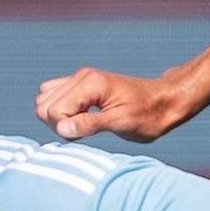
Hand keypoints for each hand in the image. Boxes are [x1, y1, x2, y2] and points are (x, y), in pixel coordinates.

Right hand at [34, 68, 187, 142]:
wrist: (165, 102)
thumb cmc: (148, 114)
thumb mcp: (122, 123)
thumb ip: (90, 124)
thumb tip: (61, 128)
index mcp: (90, 84)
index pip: (53, 110)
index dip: (66, 128)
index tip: (88, 132)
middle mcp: (81, 78)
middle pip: (43, 105)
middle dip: (58, 123)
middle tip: (86, 129)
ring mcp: (80, 80)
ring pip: (44, 101)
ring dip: (58, 118)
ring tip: (84, 125)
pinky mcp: (82, 87)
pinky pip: (54, 97)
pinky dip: (61, 112)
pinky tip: (82, 119)